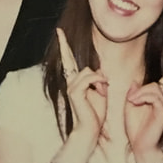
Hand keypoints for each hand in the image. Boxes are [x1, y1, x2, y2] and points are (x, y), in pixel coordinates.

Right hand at [57, 28, 107, 159]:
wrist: (90, 130)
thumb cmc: (96, 113)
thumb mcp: (99, 91)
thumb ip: (97, 79)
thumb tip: (99, 72)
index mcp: (75, 82)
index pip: (68, 60)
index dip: (64, 45)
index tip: (59, 31)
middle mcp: (70, 82)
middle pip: (75, 61)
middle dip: (73, 54)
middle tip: (64, 39)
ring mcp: (71, 87)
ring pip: (87, 70)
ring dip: (100, 80)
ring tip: (103, 92)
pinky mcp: (74, 92)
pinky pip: (90, 77)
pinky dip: (99, 82)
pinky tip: (101, 90)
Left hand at [124, 51, 162, 162]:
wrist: (139, 147)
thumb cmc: (135, 128)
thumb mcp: (130, 106)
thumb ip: (134, 93)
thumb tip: (135, 81)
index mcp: (157, 97)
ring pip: (154, 87)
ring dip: (141, 92)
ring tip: (132, 101)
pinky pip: (154, 97)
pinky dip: (142, 97)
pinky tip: (135, 102)